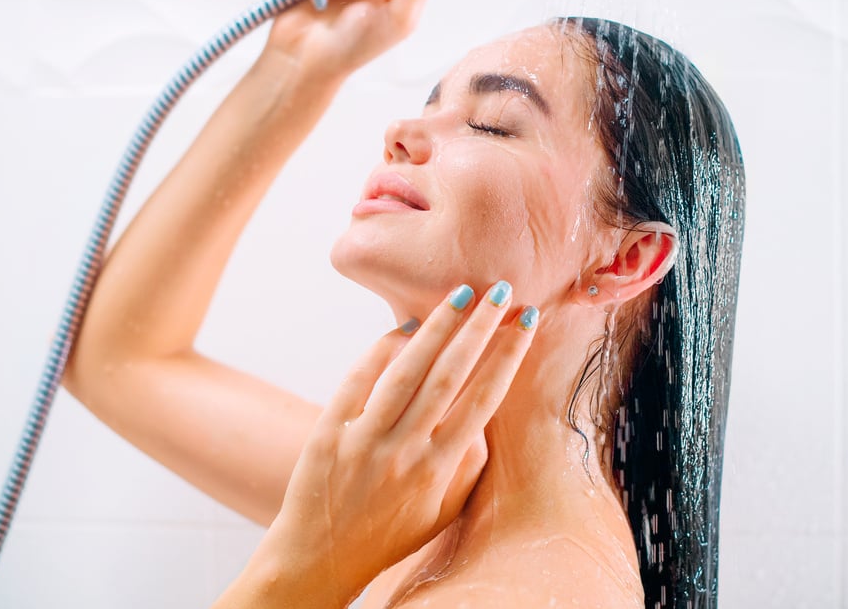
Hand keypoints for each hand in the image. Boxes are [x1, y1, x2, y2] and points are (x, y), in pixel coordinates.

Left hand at [234, 281, 538, 607]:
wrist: (321, 556)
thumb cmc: (391, 532)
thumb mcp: (445, 509)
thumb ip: (470, 462)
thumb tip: (484, 407)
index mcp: (439, 469)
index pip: (483, 399)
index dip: (508, 356)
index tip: (526, 321)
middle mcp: (405, 451)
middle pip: (449, 375)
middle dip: (480, 329)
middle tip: (501, 290)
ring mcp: (364, 439)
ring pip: (406, 370)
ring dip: (437, 327)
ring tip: (460, 294)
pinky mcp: (329, 430)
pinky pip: (359, 379)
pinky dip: (381, 349)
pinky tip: (403, 327)